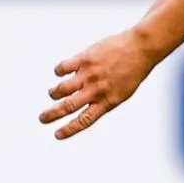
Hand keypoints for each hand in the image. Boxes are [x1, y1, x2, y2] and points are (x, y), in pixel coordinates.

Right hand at [41, 27, 157, 138]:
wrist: (141, 48)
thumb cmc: (134, 70)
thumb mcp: (122, 92)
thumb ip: (103, 99)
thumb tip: (85, 103)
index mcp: (107, 101)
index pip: (84, 120)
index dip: (69, 129)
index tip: (57, 134)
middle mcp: (96, 90)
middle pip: (68, 107)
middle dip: (52, 114)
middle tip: (42, 118)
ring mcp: (89, 74)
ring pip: (62, 89)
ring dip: (55, 93)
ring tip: (53, 93)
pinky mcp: (84, 59)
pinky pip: (63, 68)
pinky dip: (58, 72)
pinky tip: (59, 72)